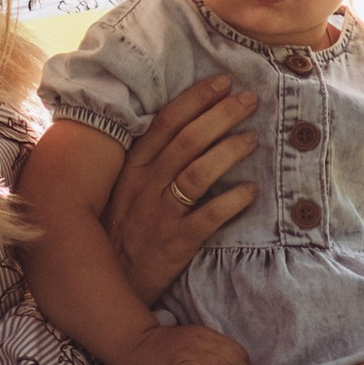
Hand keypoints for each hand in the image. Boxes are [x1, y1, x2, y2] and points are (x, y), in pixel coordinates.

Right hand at [104, 75, 259, 300]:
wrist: (111, 282)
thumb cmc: (123, 230)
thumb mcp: (127, 189)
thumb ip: (152, 161)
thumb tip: (190, 127)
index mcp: (134, 168)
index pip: (166, 122)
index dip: (196, 99)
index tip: (222, 82)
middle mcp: (146, 185)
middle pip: (188, 140)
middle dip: (221, 115)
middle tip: (249, 100)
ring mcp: (160, 214)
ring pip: (198, 173)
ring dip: (229, 151)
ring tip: (252, 139)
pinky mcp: (175, 243)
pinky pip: (207, 217)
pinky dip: (232, 202)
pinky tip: (251, 192)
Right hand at [118, 324, 251, 364]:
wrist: (137, 343)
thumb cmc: (167, 347)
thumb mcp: (193, 341)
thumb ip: (212, 350)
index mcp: (207, 335)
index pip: (238, 351)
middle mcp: (200, 341)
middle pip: (232, 359)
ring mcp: (188, 352)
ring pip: (219, 364)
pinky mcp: (175, 364)